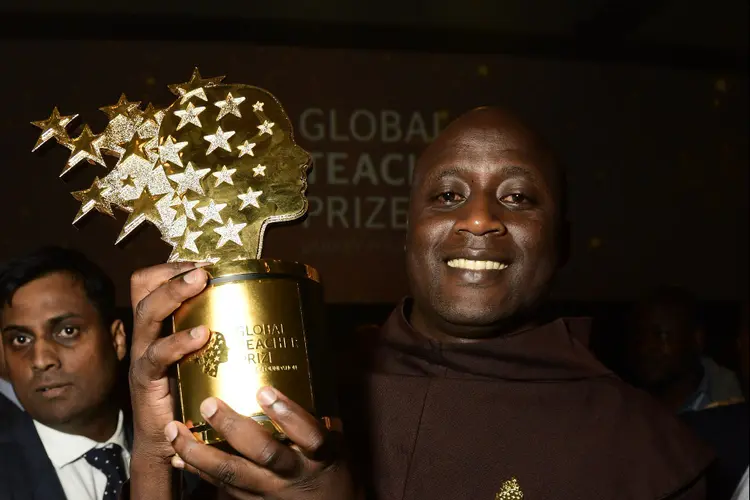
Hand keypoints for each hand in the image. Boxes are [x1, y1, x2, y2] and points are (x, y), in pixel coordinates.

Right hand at [128, 261, 211, 460]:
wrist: (164, 442)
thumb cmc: (189, 395)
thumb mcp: (201, 358)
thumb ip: (217, 334)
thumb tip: (260, 310)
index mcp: (157, 326)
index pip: (150, 283)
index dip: (172, 267)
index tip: (205, 261)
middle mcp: (146, 336)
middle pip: (144, 290)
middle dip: (173, 273)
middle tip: (203, 268)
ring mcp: (143, 356)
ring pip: (147, 314)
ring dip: (173, 293)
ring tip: (200, 282)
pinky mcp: (146, 380)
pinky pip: (156, 356)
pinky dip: (179, 342)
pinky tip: (202, 335)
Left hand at [164, 387, 355, 499]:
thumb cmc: (334, 467)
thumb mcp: (337, 440)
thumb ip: (316, 411)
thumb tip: (298, 364)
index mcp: (320, 454)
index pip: (309, 434)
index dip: (287, 413)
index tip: (265, 390)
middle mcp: (294, 472)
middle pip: (263, 452)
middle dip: (233, 428)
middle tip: (209, 403)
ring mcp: (271, 490)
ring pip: (232, 474)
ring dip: (199, 452)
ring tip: (175, 430)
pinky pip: (222, 487)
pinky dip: (198, 470)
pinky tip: (177, 456)